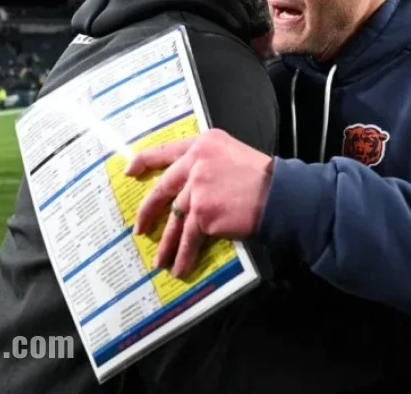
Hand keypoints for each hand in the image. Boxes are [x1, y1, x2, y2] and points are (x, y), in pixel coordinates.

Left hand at [125, 129, 273, 277]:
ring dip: (167, 243)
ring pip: (175, 219)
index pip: (165, 150)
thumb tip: (191, 187)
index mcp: (203, 143)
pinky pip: (189, 238)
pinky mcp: (203, 212)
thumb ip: (209, 164)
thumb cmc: (264, 177)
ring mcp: (197, 187)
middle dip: (148, 212)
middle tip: (140, 228)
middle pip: (163, 188)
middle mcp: (196, 161)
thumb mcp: (233, 155)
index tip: (129, 171)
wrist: (281, 194)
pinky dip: (184, 255)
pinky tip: (180, 267)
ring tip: (160, 261)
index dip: (144, 161)